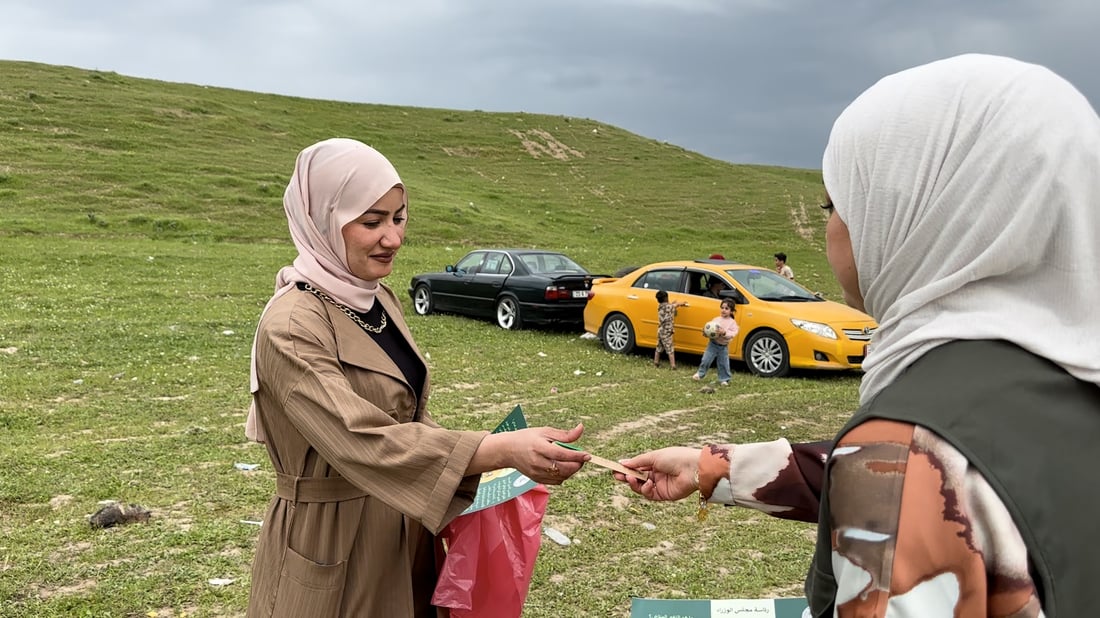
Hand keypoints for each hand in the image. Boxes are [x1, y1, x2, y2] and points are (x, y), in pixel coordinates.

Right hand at [473, 424, 588, 484]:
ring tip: (571, 461)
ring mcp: (537, 473)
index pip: (561, 454)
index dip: (576, 456)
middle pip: (563, 468)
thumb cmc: (527, 438)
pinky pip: (557, 481)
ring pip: (562, 477)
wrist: (508, 450)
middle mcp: (537, 462)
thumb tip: (581, 428)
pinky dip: (564, 475)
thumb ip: (565, 434)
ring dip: (571, 470)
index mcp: (539, 447)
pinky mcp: (537, 480)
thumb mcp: (545, 431)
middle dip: (577, 464)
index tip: (587, 455)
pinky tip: (562, 466)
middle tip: (581, 457)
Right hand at [613, 447, 699, 500]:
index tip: (615, 468)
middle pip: (637, 478)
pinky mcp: (663, 495)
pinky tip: (647, 484)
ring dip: (633, 483)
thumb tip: (622, 462)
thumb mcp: (653, 456)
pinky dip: (645, 490)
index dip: (627, 468)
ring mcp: (659, 485)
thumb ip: (637, 461)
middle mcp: (656, 475)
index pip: (637, 467)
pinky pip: (649, 494)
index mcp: (655, 463)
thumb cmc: (675, 457)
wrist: (693, 469)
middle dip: (626, 477)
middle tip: (616, 476)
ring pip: (641, 487)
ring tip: (630, 478)